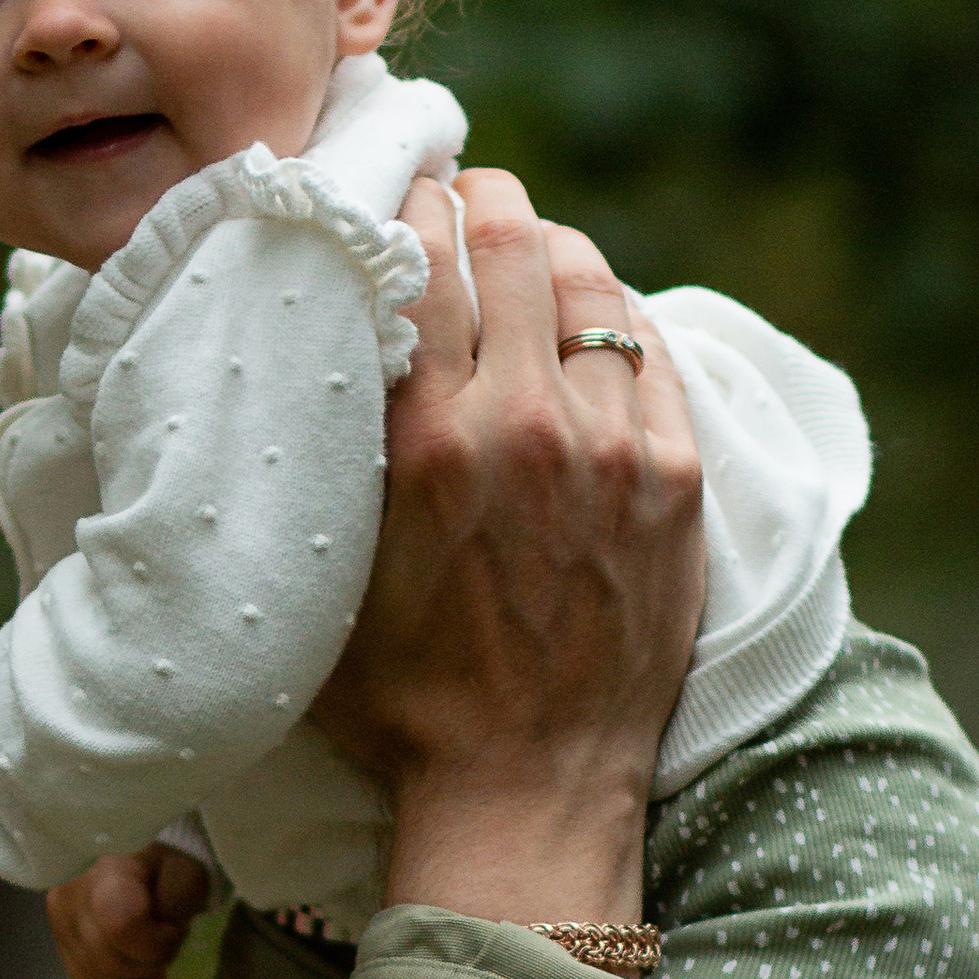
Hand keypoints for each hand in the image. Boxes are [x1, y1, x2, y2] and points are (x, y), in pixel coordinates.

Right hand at [46, 844, 214, 978]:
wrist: (139, 858)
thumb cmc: (166, 864)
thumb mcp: (187, 874)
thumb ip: (177, 904)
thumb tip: (156, 933)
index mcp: (107, 872)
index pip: (121, 926)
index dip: (156, 943)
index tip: (172, 928)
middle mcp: (71, 896)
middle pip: (110, 959)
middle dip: (150, 961)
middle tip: (168, 942)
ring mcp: (60, 921)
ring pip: (97, 975)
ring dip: (136, 976)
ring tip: (154, 956)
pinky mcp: (60, 941)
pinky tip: (140, 977)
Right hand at [313, 172, 703, 928]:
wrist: (528, 790)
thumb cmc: (403, 702)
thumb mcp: (324, 578)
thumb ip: (322, 465)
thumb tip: (304, 361)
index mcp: (421, 443)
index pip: (414, 256)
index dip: (400, 200)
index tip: (386, 187)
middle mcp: (518, 423)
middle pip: (504, 234)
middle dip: (474, 195)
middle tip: (454, 194)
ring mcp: (611, 444)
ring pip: (583, 276)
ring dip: (544, 244)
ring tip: (519, 248)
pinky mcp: (674, 472)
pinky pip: (646, 343)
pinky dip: (607, 313)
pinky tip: (580, 319)